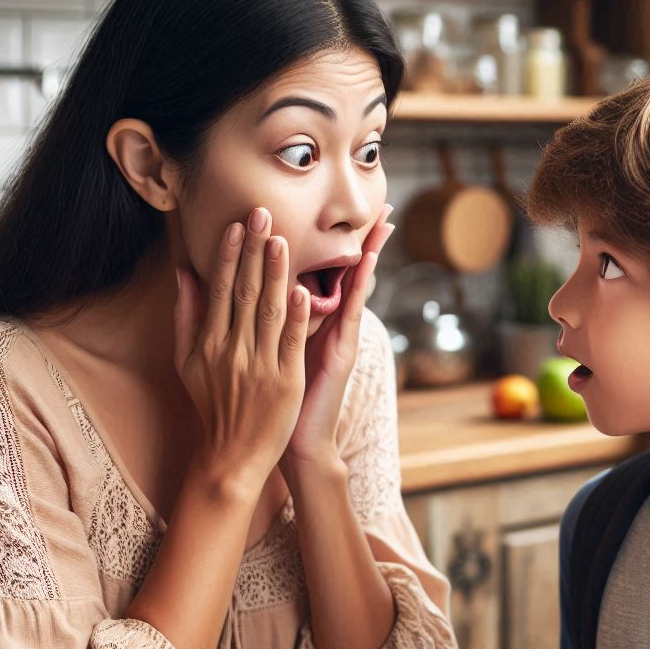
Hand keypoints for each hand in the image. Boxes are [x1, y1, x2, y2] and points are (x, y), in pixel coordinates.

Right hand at [173, 207, 309, 493]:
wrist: (231, 454)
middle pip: (245, 292)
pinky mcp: (285, 382)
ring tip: (282, 240)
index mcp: (209, 343)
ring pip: (269, 311)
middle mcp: (232, 350)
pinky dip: (297, 316)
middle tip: (263, 214)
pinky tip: (303, 290)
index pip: (221, 289)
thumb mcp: (187, 361)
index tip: (238, 225)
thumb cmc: (211, 404)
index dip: (231, 255)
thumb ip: (187, 315)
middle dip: (254, 251)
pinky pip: (291, 343)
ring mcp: (259, 366)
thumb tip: (185, 273)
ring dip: (276, 273)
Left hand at [281, 204, 394, 473]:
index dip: (344, 246)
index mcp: (317, 323)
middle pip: (355, 275)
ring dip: (371, 254)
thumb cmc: (282, 398)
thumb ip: (277, 323)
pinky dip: (359, 288)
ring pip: (359, 288)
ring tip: (383, 224)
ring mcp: (344, 338)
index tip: (354, 216)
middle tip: (383, 207)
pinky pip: (351, 313)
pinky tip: (365, 263)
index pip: (333, 275)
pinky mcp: (343, 353)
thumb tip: (266, 294)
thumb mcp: (279, 352)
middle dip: (369, 241)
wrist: (297, 441)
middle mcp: (336, 327)